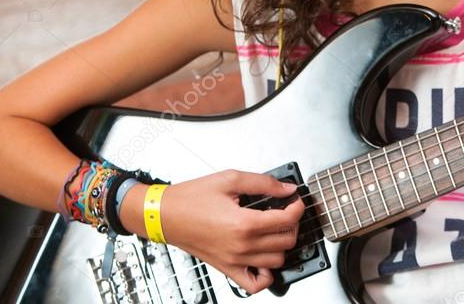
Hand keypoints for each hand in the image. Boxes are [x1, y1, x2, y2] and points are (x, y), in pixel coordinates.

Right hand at [121, 170, 304, 294]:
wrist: (166, 215)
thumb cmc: (192, 198)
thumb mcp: (230, 179)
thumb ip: (262, 183)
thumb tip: (286, 188)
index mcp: (244, 223)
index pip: (287, 220)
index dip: (297, 207)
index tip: (295, 200)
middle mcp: (242, 246)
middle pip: (286, 241)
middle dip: (292, 223)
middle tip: (285, 210)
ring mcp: (235, 261)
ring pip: (277, 261)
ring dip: (282, 245)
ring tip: (274, 229)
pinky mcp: (227, 269)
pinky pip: (255, 284)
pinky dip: (266, 275)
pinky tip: (264, 258)